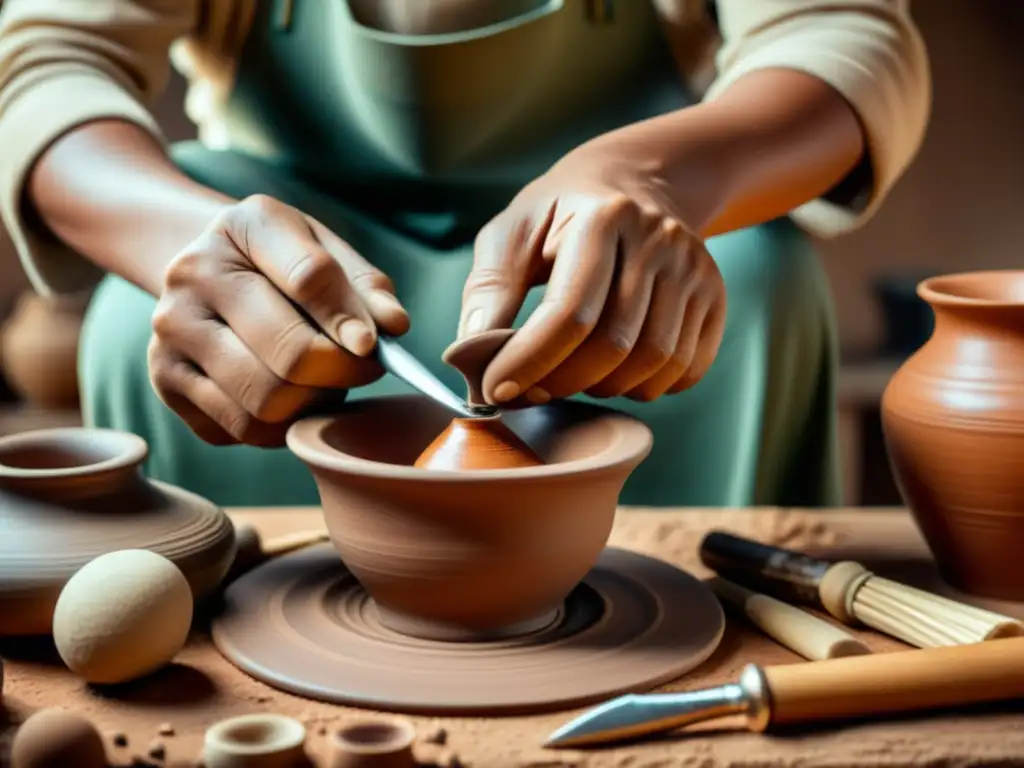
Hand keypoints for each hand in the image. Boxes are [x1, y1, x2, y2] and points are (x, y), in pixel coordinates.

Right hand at [149, 194, 409, 445]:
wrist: (204, 271)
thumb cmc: (281, 264)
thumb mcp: (324, 250)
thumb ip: (364, 286)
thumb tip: (395, 327)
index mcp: (243, 226)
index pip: (308, 277)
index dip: (349, 318)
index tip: (374, 345)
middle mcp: (193, 274)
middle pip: (291, 354)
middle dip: (341, 372)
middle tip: (363, 369)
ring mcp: (172, 330)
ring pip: (267, 401)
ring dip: (313, 403)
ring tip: (324, 382)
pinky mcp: (165, 379)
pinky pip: (242, 428)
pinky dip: (279, 425)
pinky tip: (289, 398)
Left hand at [458, 153, 725, 404]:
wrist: (637, 182)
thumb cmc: (561, 214)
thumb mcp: (513, 233)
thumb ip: (489, 290)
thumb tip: (472, 354)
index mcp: (601, 218)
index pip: (569, 312)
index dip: (529, 361)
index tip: (498, 388)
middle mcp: (657, 241)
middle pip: (613, 345)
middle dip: (562, 381)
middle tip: (531, 387)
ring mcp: (694, 269)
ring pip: (653, 363)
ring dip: (604, 388)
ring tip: (571, 376)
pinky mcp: (714, 296)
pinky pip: (686, 369)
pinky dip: (646, 387)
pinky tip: (614, 372)